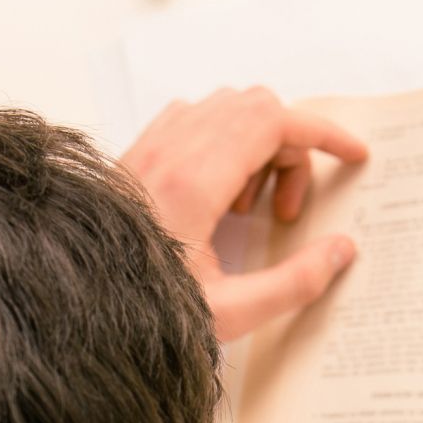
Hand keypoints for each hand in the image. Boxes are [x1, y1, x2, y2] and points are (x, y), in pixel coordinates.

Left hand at [118, 87, 371, 340]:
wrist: (70, 309)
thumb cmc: (137, 312)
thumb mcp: (227, 314)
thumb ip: (292, 283)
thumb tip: (340, 251)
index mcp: (194, 182)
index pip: (274, 121)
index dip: (323, 132)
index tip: (352, 155)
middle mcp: (169, 151)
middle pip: (255, 108)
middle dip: (290, 148)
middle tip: (284, 212)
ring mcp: (148, 148)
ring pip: (224, 109)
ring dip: (255, 146)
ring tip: (249, 212)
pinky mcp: (134, 156)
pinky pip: (190, 120)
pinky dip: (221, 143)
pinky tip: (217, 197)